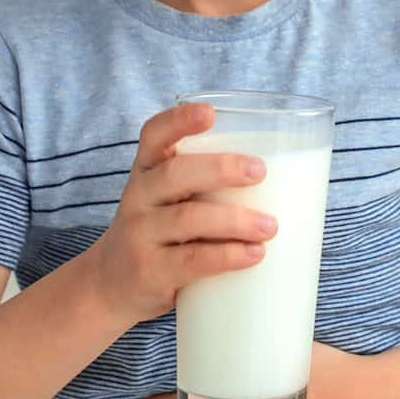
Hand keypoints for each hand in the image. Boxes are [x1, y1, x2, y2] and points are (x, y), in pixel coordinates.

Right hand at [86, 103, 278, 323]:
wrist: (111, 286)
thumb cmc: (159, 234)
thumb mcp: (167, 200)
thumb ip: (206, 186)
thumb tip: (289, 179)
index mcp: (147, 171)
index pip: (154, 135)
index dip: (179, 120)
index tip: (210, 112)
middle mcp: (139, 197)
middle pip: (176, 173)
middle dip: (221, 169)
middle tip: (261, 171)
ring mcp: (141, 235)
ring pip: (188, 218)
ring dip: (235, 220)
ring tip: (270, 226)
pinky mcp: (150, 271)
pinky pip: (192, 260)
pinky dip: (227, 256)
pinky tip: (254, 254)